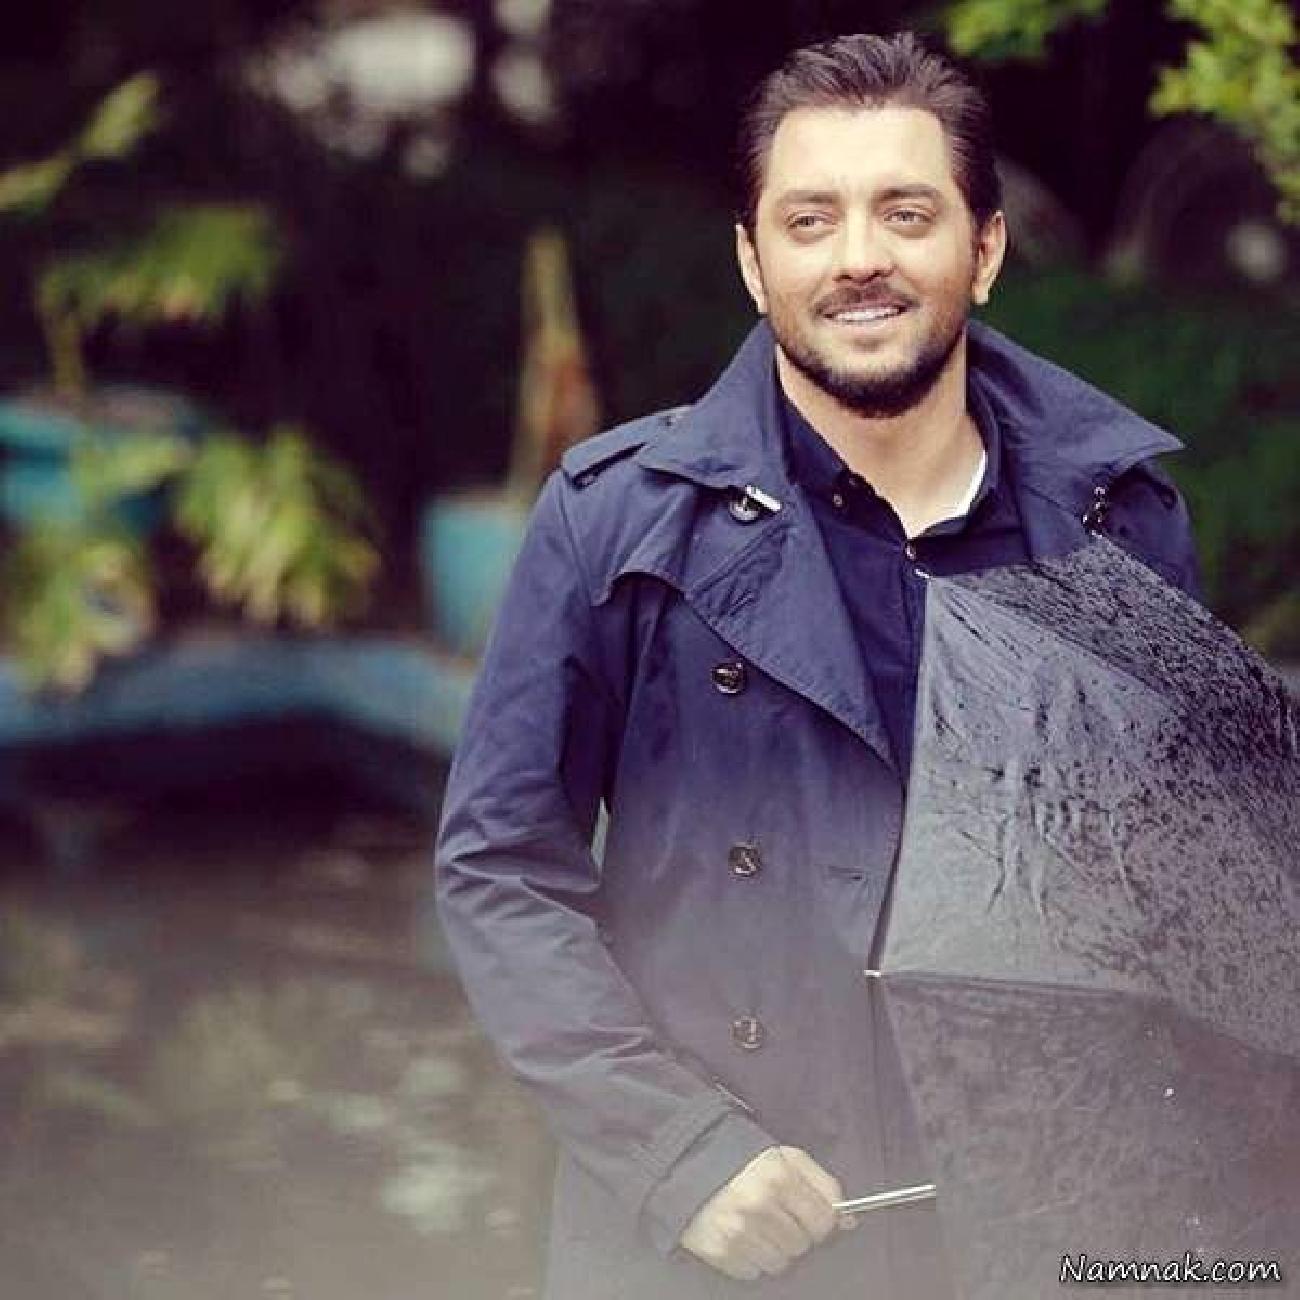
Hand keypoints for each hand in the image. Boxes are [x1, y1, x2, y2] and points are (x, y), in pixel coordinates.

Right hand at [678, 1145, 847, 1281]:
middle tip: (776, 1215)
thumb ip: (821, 1183)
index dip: (820, 1220)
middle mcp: (760, 1207)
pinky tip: (741, 1235)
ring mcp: (738, 1232)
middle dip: (795, 1232)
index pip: (823, 1221)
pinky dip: (750, 1258)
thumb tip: (849, 1219)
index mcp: (779, 1177)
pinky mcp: (720, 1252)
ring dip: (774, 1248)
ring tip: (757, 1225)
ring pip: (780, 1263)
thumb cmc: (741, 1157)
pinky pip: (753, 1272)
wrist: (686, 1160)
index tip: (809, 1215)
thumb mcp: (784, 1156)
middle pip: (802, 1245)